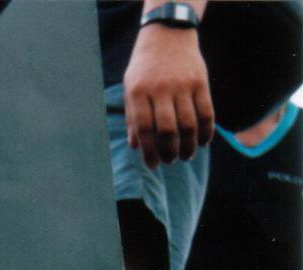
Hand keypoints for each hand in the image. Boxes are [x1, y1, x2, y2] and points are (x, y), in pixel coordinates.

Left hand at [123, 24, 213, 167]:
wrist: (167, 36)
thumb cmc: (144, 69)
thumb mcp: (131, 89)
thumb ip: (133, 117)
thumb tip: (136, 146)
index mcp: (138, 93)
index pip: (144, 129)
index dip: (149, 151)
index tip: (153, 165)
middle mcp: (160, 89)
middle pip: (167, 130)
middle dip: (169, 152)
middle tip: (171, 161)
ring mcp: (182, 85)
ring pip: (188, 124)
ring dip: (189, 145)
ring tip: (186, 156)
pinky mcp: (200, 82)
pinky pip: (206, 112)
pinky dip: (206, 131)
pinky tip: (203, 142)